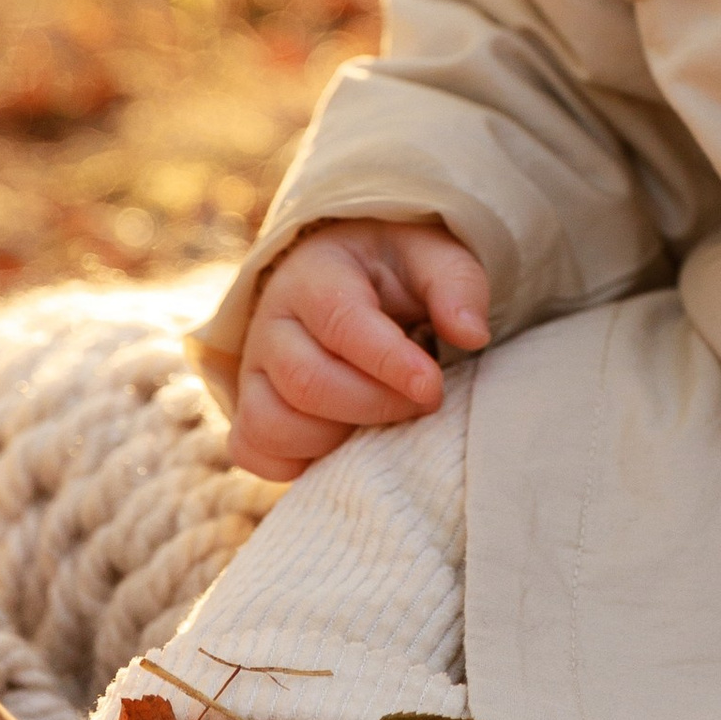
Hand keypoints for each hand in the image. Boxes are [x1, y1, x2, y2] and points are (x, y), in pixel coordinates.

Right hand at [232, 218, 489, 482]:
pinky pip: (254, 450)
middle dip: (375, 405)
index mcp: (314, 274)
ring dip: (336, 438)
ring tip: (383, 418)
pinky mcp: (249, 410)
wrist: (353, 281)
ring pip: (272, 423)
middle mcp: (272, 322)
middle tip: (424, 401)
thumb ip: (456, 286)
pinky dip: (297, 462)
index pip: (340, 322)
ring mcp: (254, 371)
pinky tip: (344, 443)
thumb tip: (472, 334)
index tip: (432, 387)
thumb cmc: (397, 272)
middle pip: (307, 382)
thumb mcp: (434, 257)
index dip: (387, 362)